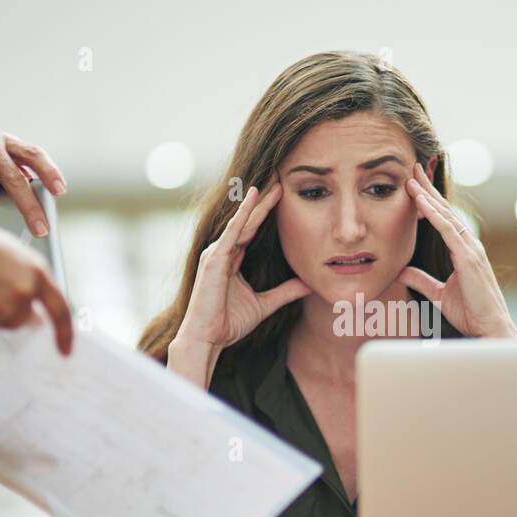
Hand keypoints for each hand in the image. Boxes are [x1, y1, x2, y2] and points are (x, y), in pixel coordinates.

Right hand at [0, 210, 73, 353]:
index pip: (61, 310)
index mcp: (37, 271)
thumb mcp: (10, 253)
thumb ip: (26, 280)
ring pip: (1, 321)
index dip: (64, 333)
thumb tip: (33, 306)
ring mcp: (6, 306)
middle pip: (24, 319)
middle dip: (8, 312)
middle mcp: (26, 291)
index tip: (65, 350)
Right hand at [175, 182, 311, 351]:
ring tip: (271, 182)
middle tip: (279, 177)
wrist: (207, 339)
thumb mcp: (265, 304)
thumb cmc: (228, 323)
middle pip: (247, 220)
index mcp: (232, 258)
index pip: (252, 228)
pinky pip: (231, 233)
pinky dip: (242, 216)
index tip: (283, 192)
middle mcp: (222, 251)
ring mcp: (216, 253)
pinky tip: (253, 200)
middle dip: (263, 199)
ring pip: (240, 222)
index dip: (267, 211)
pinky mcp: (214, 260)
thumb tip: (308, 284)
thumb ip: (285, 292)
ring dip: (256, 202)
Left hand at [396, 163, 516, 338]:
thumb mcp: (439, 294)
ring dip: (427, 195)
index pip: (444, 220)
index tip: (414, 185)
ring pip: (446, 215)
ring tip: (411, 178)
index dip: (429, 201)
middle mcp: (469, 245)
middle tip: (413, 168)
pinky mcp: (469, 257)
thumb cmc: (471, 314)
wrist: (489, 329)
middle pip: (445, 210)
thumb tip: (402, 271)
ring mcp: (471, 249)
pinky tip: (420, 201)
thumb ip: (422, 281)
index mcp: (464, 251)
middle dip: (428, 189)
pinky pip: (448, 230)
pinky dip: (433, 214)